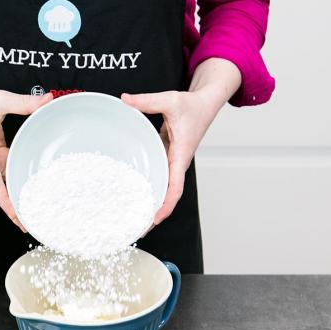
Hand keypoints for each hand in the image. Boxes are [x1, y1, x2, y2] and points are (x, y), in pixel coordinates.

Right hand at [0, 88, 51, 228]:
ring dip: (16, 200)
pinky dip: (17, 186)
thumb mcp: (0, 100)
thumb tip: (47, 99)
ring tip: (34, 215)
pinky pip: (6, 177)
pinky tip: (30, 194)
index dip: (5, 201)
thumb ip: (24, 102)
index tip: (16, 215)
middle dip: (13, 210)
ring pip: (3, 187)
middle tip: (30, 225)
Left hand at [122, 91, 219, 224]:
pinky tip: (133, 191)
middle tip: (135, 229)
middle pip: (166, 194)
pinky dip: (147, 184)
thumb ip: (147, 101)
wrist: (205, 103)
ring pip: (161, 186)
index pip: (175, 186)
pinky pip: (157, 175)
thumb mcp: (170, 100)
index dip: (166, 205)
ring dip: (149, 201)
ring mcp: (171, 161)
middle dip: (153, 213)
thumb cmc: (192, 104)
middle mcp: (176, 163)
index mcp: (181, 155)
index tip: (155, 219)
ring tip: (131, 218)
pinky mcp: (165, 156)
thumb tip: (125, 100)